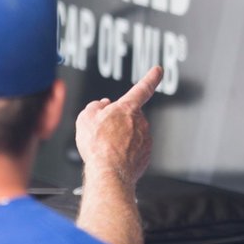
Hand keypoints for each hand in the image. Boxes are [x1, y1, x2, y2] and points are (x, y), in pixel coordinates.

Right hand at [75, 66, 162, 184]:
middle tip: (102, 134)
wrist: (109, 173)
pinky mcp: (145, 155)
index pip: (143, 88)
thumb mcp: (85, 118)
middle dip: (117, 122)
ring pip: (130, 134)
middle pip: (128, 117)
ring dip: (119, 139)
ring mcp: (145, 139)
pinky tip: (113, 158)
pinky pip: (134, 150)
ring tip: (106, 148)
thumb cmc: (98, 146)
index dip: (151, 77)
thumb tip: (102, 106)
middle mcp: (141, 122)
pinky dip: (124, 153)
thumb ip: (94, 107)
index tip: (158, 70)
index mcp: (128, 108)